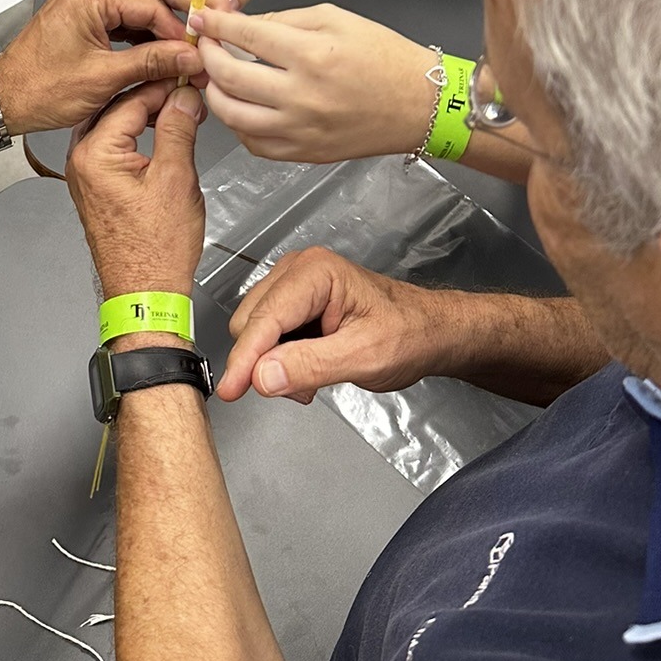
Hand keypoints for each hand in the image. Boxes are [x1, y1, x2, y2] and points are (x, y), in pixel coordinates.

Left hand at [0, 0, 200, 132]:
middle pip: (143, 13)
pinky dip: (135, 49)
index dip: (178, 33)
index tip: (198, 52)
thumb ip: (151, 63)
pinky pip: (117, 30)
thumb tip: (185, 56)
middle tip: (192, 64)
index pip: (149, 7)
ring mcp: (81, 7)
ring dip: (154, 47)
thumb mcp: (105, 77)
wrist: (4, 100)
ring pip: (132, 23)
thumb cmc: (37, 88)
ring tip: (177, 68)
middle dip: (168, 41)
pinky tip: (152, 65)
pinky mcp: (80, 22)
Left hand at [66, 83, 206, 300]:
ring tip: (181, 110)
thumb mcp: (175, 179)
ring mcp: (86, 175)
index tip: (190, 77)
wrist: (145, 293)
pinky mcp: (96, 187)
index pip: (131, 99)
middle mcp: (81, 161)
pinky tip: (163, 134)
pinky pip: (115, 146)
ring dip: (147, 115)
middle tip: (189, 90)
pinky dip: (139, 135)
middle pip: (119, 108)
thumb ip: (178, 129)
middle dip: (155, 95)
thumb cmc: (155, 250)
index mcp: (95, 154)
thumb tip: (183, 97)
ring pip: (116, 126)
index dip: (165, 84)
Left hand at [192, 4, 438, 161]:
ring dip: (214, 91)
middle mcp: (301, 96)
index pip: (245, 35)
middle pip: (229, 75)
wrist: (421, 104)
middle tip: (205, 44)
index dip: (216, 24)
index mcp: (311, 55)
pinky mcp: (304, 153)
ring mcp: (300, 130)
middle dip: (207, 55)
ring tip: (216, 76)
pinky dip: (238, 124)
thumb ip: (284, 20)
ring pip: (232, 114)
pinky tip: (242, 106)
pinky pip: (253, 143)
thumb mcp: (335, 19)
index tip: (203, 17)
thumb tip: (242, 24)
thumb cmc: (385, 57)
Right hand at [219, 247, 445, 404]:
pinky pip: (268, 333)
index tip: (230, 390)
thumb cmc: (408, 335)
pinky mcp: (294, 301)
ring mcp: (294, 284)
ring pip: (254, 329)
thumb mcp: (364, 357)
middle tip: (303, 389)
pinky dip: (280, 358)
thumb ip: (310, 365)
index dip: (245, 358)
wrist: (429, 331)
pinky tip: (309, 368)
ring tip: (313, 379)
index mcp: (315, 272)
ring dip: (273, 363)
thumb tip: (261, 376)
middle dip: (265, 362)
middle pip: (250, 322)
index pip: (264, 318)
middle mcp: (298, 270)